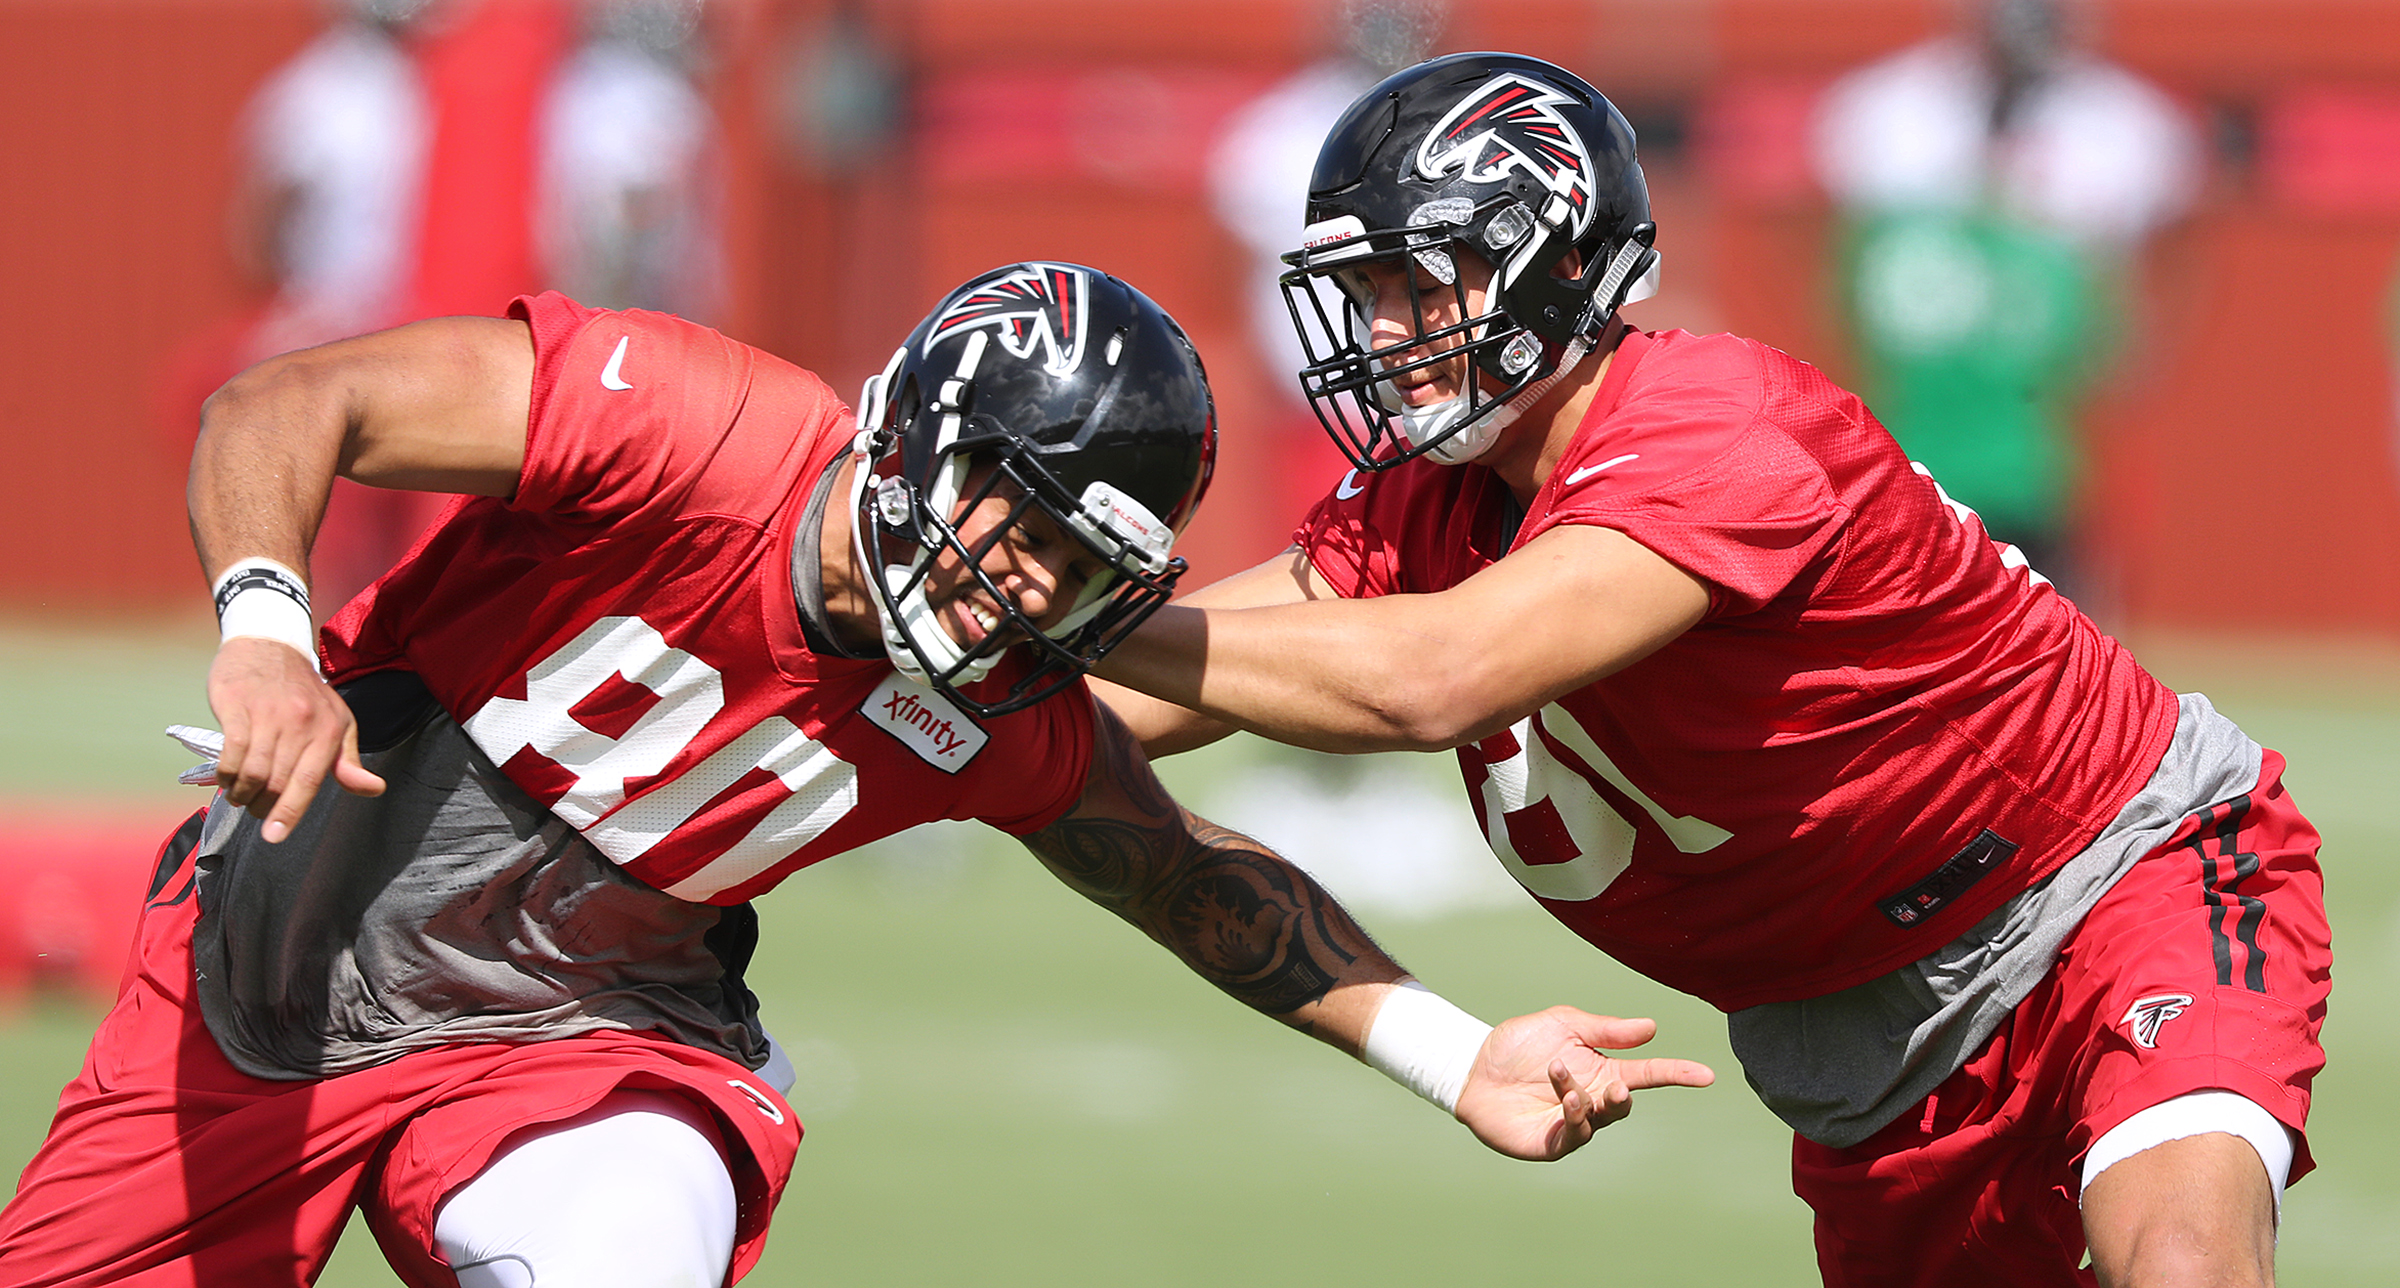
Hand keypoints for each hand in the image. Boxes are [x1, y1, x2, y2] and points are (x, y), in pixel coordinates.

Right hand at [207, 636, 383, 841]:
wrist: (269, 644)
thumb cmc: (305, 692)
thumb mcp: (338, 722)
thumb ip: (348, 761)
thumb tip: (374, 789)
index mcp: (329, 729)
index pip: (311, 781)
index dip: (291, 812)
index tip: (275, 837)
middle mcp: (301, 722)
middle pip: (278, 781)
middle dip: (263, 807)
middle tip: (257, 812)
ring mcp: (268, 713)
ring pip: (252, 771)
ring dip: (242, 793)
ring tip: (240, 796)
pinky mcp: (237, 705)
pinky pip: (229, 752)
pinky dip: (225, 773)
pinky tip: (227, 778)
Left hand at [1452, 1007, 1714, 1161]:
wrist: (1473, 1066)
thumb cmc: (1518, 1045)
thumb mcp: (1563, 1024)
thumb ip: (1606, 1029)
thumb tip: (1652, 1027)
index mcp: (1602, 1070)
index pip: (1648, 1073)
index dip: (1677, 1073)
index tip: (1706, 1075)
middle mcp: (1593, 1099)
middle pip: (1624, 1104)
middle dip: (1624, 1097)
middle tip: (1617, 1086)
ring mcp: (1573, 1123)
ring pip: (1599, 1121)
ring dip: (1586, 1101)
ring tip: (1562, 1079)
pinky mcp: (1550, 1142)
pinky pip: (1573, 1137)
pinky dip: (1574, 1119)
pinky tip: (1565, 1100)